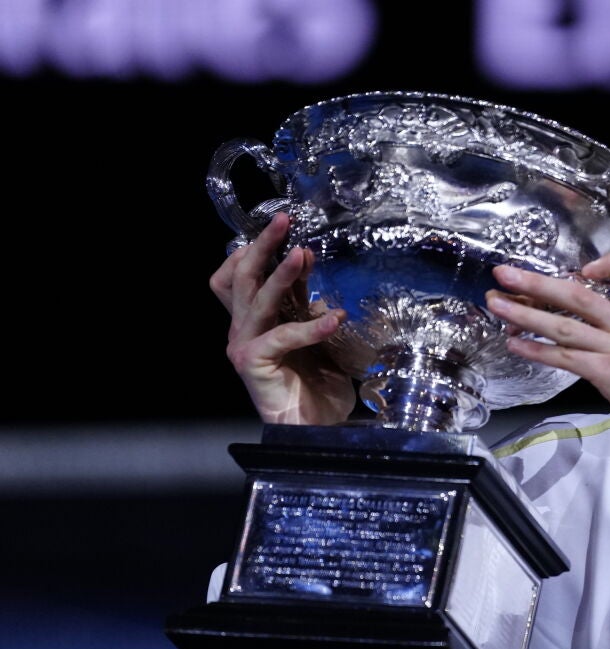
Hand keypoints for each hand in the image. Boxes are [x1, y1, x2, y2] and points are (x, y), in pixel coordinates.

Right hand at [208, 212, 354, 424]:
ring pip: (257, 300)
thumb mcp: (314, 331)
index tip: (281, 227)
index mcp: (253, 320)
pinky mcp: (254, 364)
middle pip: (240, 277)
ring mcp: (245, 346)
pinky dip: (309, 326)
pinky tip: (334, 319)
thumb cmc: (316, 383)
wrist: (312, 427)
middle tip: (283, 221)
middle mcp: (242, 330)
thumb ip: (305, 301)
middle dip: (261, 246)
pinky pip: (280, 337)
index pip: (236, 274)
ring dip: (281, 275)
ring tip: (303, 254)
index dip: (253, 249)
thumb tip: (308, 260)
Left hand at [485, 254, 609, 469]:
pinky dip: (537, 350)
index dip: (609, 264)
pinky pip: (566, 357)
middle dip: (537, 282)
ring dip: (525, 313)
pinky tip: (515, 344)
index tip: (583, 270)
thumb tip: (589, 350)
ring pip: (565, 324)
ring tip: (496, 304)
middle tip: (503, 273)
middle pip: (579, 294)